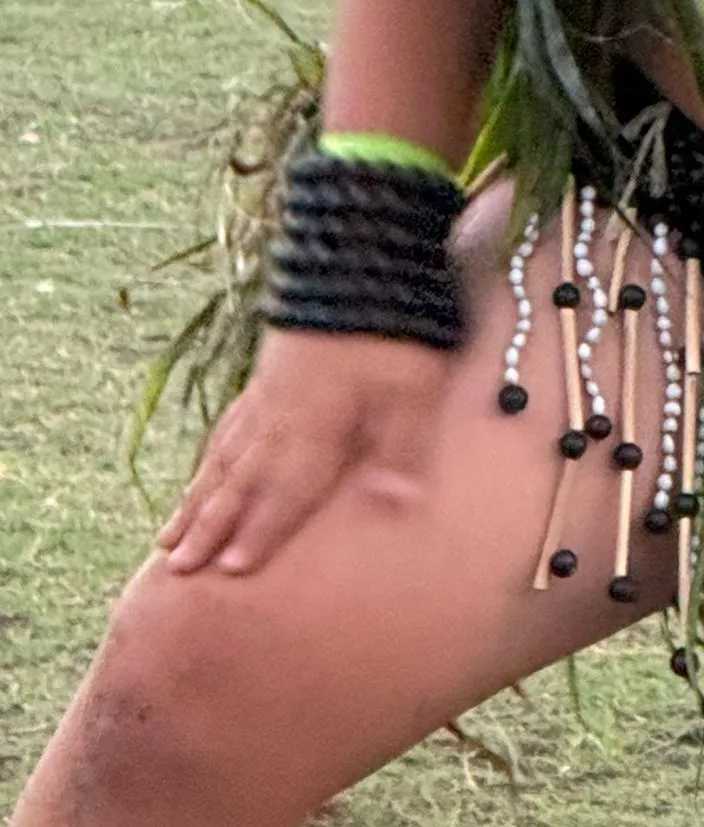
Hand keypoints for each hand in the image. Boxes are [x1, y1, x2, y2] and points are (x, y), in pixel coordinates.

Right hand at [157, 328, 454, 577]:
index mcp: (314, 423)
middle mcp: (280, 412)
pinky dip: (209, 452)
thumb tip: (395, 507)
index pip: (284, 488)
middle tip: (174, 568)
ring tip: (167, 536)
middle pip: (239, 477)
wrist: (360, 254)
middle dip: (208, 525)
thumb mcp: (414, 385)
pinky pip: (228, 421)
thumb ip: (402, 447)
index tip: (229, 572)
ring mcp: (268, 387)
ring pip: (223, 453)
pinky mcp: (268, 366)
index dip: (260, 530)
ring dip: (198, 497)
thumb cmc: (393, 327)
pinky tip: (203, 463)